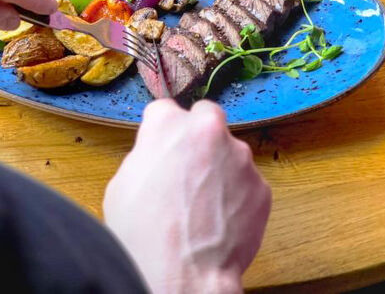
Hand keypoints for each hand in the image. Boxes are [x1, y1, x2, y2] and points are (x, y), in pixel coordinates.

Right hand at [104, 99, 270, 293]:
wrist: (181, 276)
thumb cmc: (143, 234)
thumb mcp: (124, 183)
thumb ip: (147, 155)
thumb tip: (159, 155)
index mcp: (167, 123)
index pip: (166, 109)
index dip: (164, 131)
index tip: (165, 146)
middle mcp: (207, 128)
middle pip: (206, 117)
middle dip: (200, 137)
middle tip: (189, 170)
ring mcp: (239, 156)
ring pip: (230, 152)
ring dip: (221, 168)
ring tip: (205, 206)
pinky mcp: (261, 185)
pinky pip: (247, 183)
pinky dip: (238, 196)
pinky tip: (222, 221)